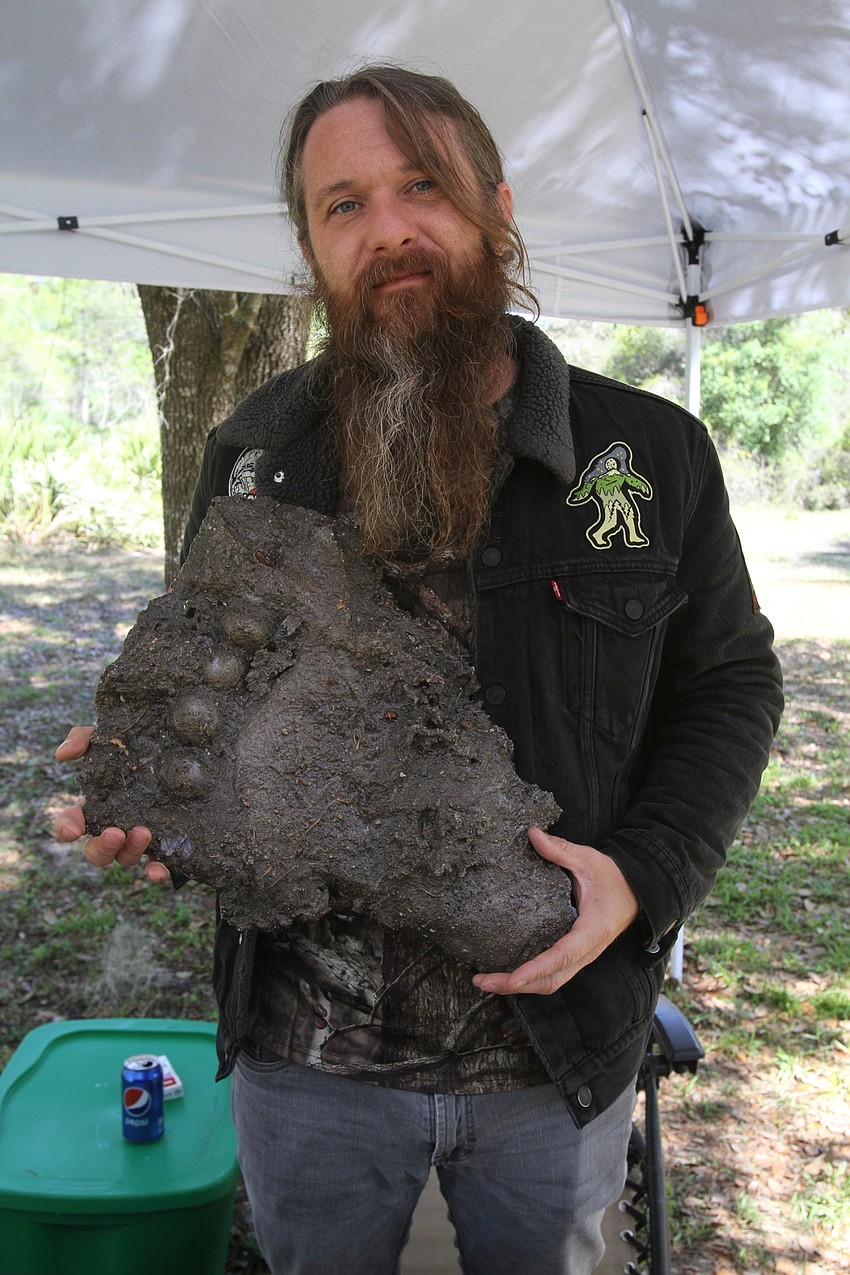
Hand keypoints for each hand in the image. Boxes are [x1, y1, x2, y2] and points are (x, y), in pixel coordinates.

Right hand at [53, 727, 167, 882]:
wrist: (183, 752)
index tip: (73, 830)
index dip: (67, 828)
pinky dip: (155, 872)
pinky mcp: (165, 846)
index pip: (70, 823)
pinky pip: (157, 867)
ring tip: (144, 832)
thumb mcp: (109, 739)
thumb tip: (62, 756)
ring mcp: (139, 840)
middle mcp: (114, 827)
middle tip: (116, 832)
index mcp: (95, 806)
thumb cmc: (136, 748)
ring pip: (125, 859)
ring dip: (131, 852)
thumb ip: (83, 740)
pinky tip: (159, 870)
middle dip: (103, 846)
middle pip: (97, 851)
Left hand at [472, 827, 638, 995]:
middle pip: (550, 980)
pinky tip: (505, 971)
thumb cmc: (613, 877)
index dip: (535, 969)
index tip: (512, 978)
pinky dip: (529, 978)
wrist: (637, 891)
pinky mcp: (574, 955)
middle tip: (482, 980)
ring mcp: (581, 957)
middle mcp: (587, 951)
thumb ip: (560, 850)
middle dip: (516, 985)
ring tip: (486, 980)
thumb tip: (532, 833)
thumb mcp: (588, 860)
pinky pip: (552, 974)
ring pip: (550, 982)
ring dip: (519, 986)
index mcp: (592, 930)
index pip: (561, 956)